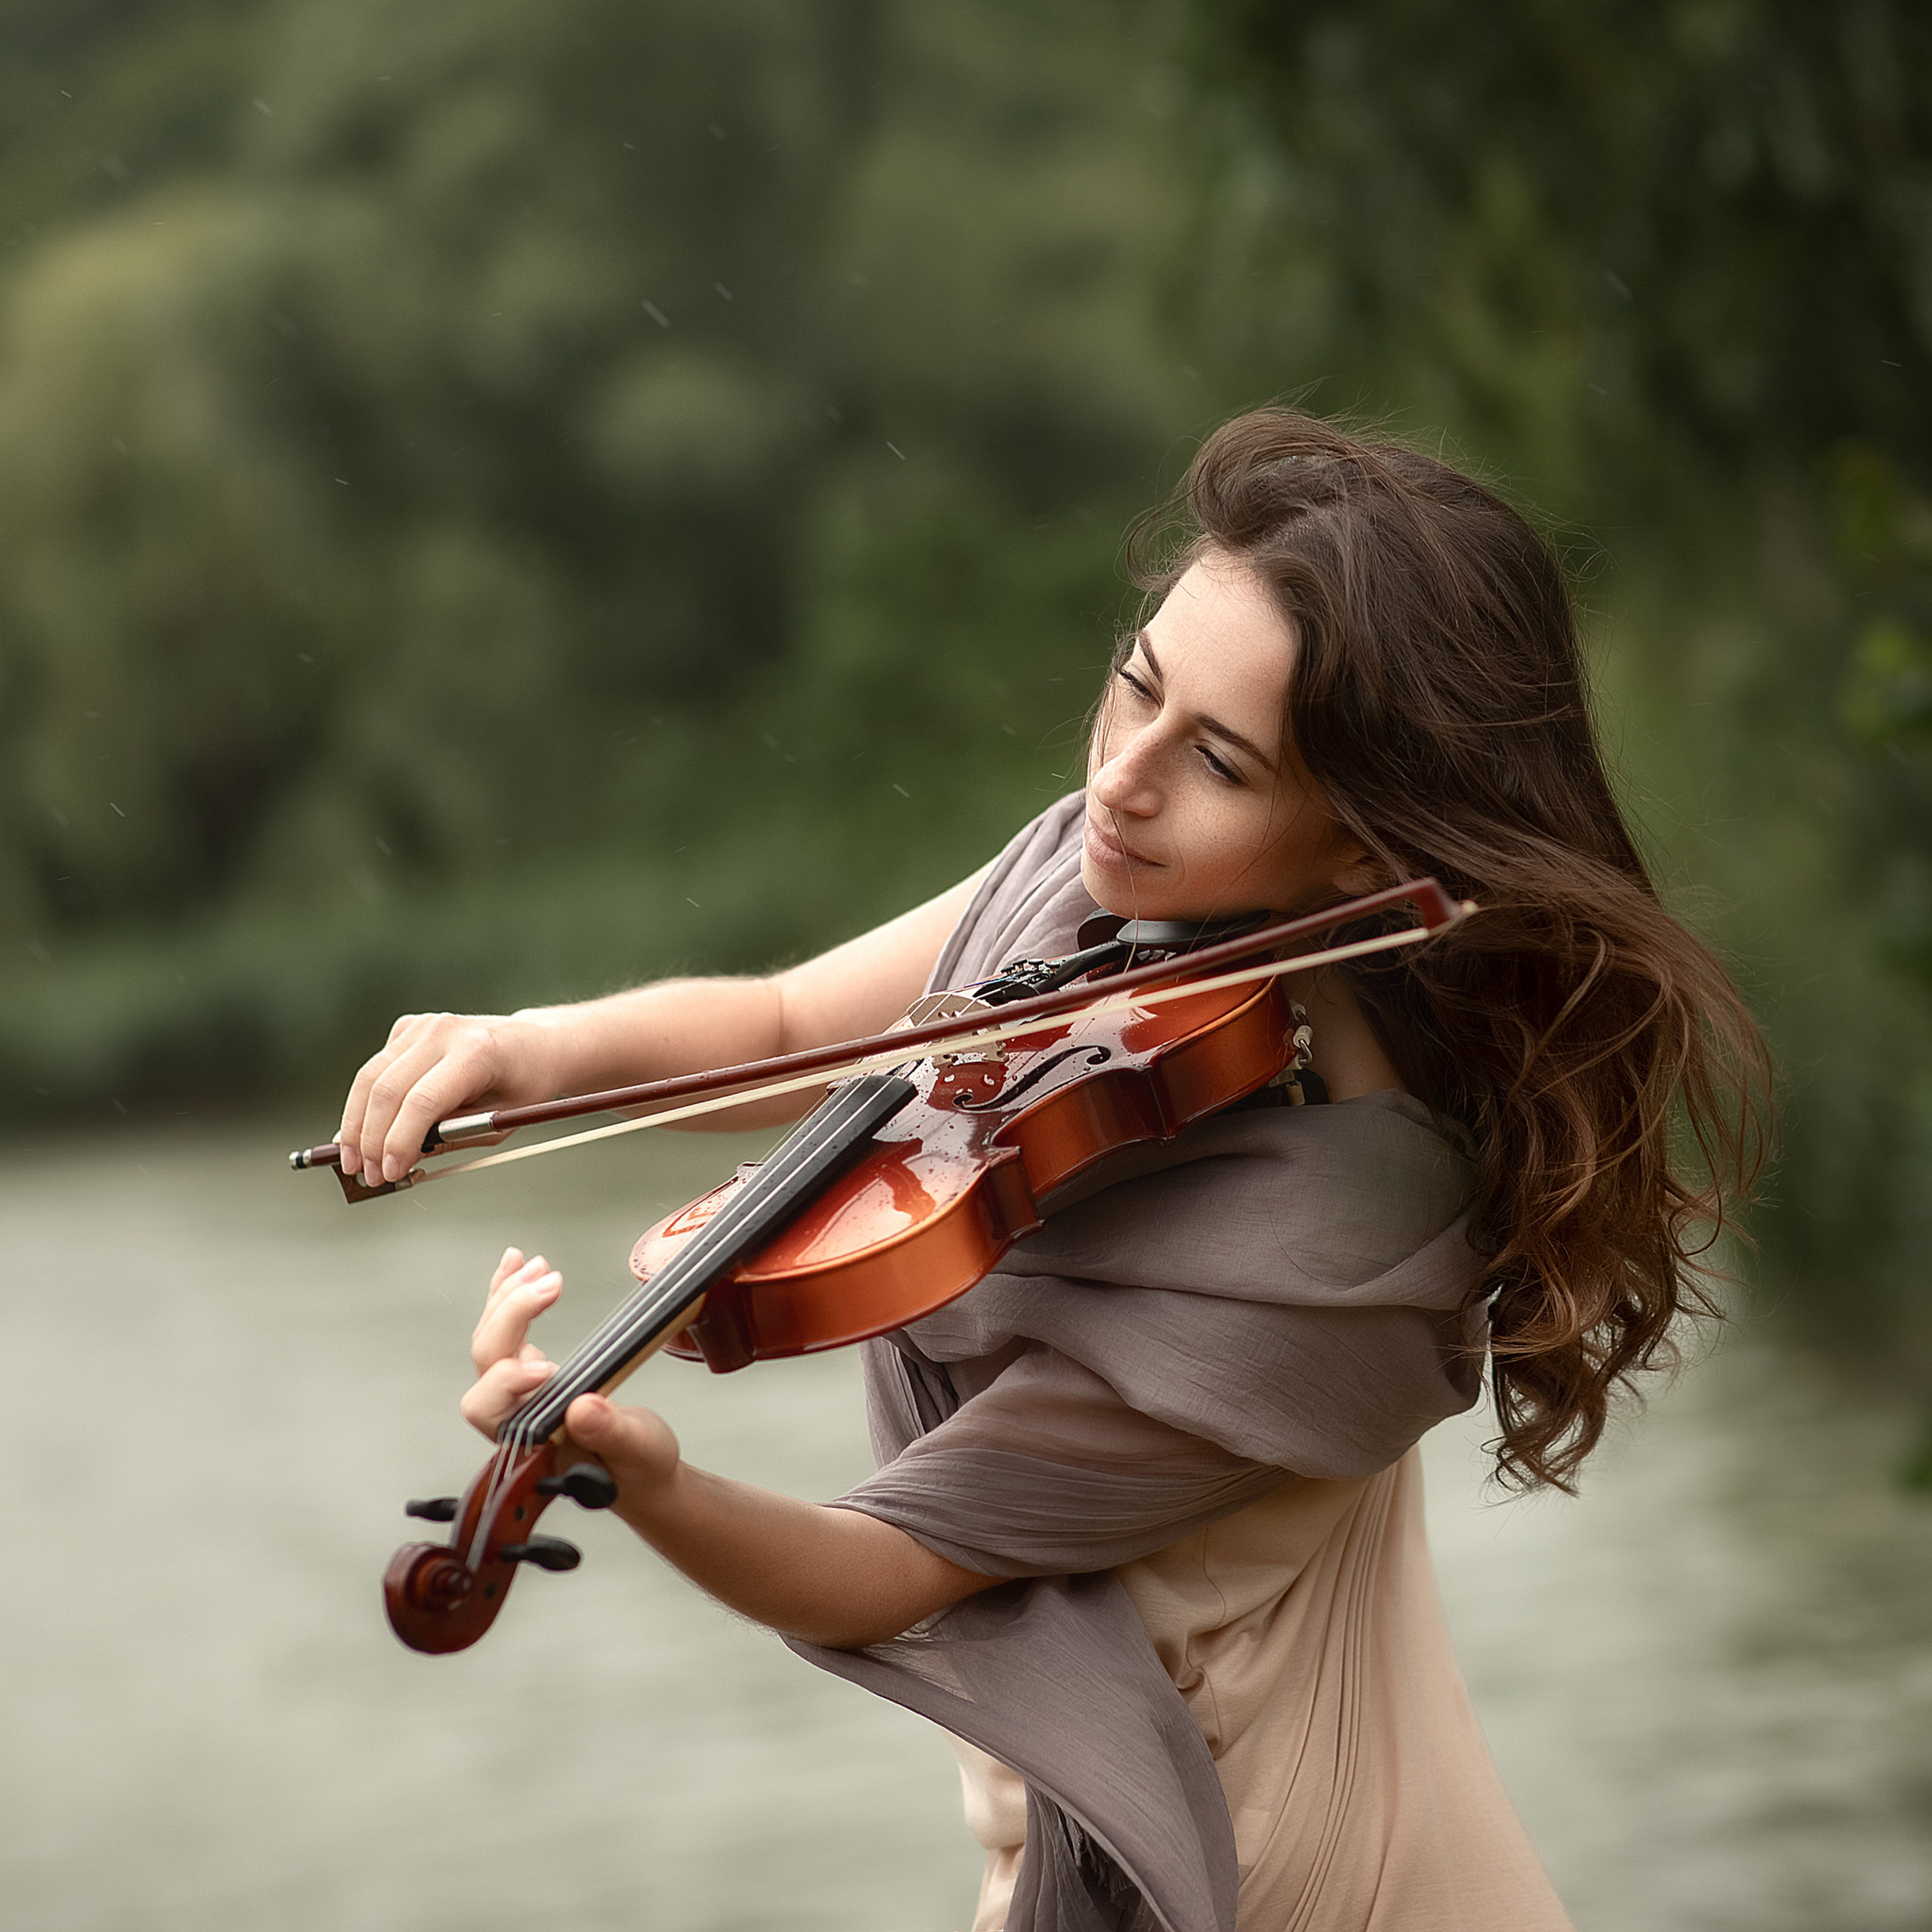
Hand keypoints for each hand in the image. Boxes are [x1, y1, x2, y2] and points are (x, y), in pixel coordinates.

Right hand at [339, 1011, 555, 1185]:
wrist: (535, 1045)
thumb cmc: (524, 1084)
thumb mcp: (499, 1123)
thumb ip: (450, 1139)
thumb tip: (399, 1158)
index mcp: (477, 1052)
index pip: (423, 1101)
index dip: (399, 1141)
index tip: (390, 1173)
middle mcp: (444, 1032)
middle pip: (387, 1090)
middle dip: (371, 1140)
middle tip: (368, 1175)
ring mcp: (423, 1026)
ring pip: (370, 1078)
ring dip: (356, 1125)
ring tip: (356, 1162)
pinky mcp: (408, 1027)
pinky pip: (376, 1069)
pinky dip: (366, 1103)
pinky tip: (371, 1130)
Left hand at [459, 1248, 682, 1513]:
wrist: (641, 1471)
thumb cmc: (636, 1469)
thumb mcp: (638, 1450)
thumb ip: (610, 1433)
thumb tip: (583, 1408)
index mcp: (531, 1439)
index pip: (490, 1405)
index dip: (508, 1380)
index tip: (549, 1365)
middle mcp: (517, 1412)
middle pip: (488, 1357)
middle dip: (513, 1314)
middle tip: (551, 1283)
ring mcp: (522, 1389)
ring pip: (492, 1337)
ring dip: (510, 1296)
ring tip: (535, 1264)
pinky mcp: (533, 1370)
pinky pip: (508, 1328)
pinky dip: (512, 1293)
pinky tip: (519, 1266)